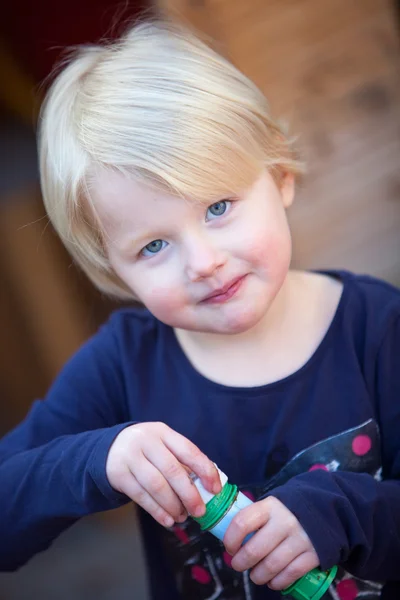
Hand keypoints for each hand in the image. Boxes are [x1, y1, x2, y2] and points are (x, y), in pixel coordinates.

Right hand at [106, 422, 220, 527]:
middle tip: (199, 511)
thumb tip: (207, 487)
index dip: (204, 470)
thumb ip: (182, 462)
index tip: (215, 488)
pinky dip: (157, 511)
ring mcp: (130, 457)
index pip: (188, 450)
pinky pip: (141, 496)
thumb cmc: (146, 450)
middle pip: (172, 470)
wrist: (110, 448)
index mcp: (163, 432)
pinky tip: (167, 519)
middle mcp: (146, 441)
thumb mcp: (163, 445)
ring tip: (182, 517)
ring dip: (172, 505)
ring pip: (156, 485)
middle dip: (189, 494)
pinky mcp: (119, 474)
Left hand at [223, 496, 318, 590]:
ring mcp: (300, 538)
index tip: (230, 548)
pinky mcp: (313, 554)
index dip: (230, 540)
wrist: (322, 508)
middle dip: (240, 563)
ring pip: (270, 566)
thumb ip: (253, 519)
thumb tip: (231, 542)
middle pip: (254, 550)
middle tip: (239, 565)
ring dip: (257, 576)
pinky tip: (272, 581)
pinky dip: (277, 582)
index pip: (241, 523)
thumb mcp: (269, 507)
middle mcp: (285, 521)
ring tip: (255, 575)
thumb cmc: (286, 511)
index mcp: (269, 507)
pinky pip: (290, 574)